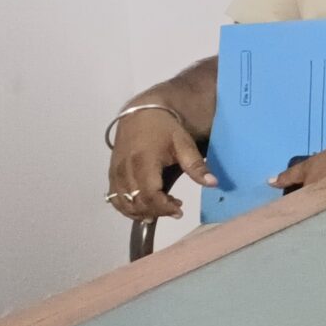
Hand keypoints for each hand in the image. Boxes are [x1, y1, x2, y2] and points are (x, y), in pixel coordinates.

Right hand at [106, 106, 212, 221]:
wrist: (139, 113)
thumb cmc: (164, 128)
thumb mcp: (184, 144)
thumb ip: (196, 166)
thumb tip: (213, 184)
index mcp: (143, 162)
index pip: (150, 195)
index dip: (164, 208)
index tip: (180, 210)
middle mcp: (125, 170)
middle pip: (137, 203)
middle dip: (157, 211)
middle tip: (175, 208)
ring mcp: (115, 173)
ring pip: (123, 204)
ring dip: (142, 212)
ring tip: (162, 209)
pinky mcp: (111, 175)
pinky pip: (114, 199)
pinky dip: (128, 208)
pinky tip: (144, 209)